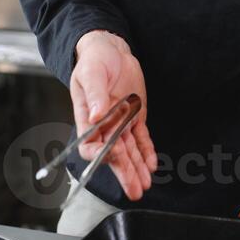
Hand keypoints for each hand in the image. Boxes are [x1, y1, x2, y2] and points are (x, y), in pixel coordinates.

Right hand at [70, 30, 156, 200]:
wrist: (110, 49)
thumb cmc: (94, 59)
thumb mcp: (92, 72)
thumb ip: (95, 93)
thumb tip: (96, 114)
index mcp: (87, 116)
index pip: (90, 143)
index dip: (100, 152)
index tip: (111, 156)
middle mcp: (104, 124)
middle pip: (114, 154)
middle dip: (124, 172)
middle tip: (134, 190)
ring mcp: (121, 122)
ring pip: (130, 151)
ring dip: (137, 169)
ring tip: (144, 186)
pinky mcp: (135, 117)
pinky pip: (141, 138)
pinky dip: (147, 152)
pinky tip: (151, 165)